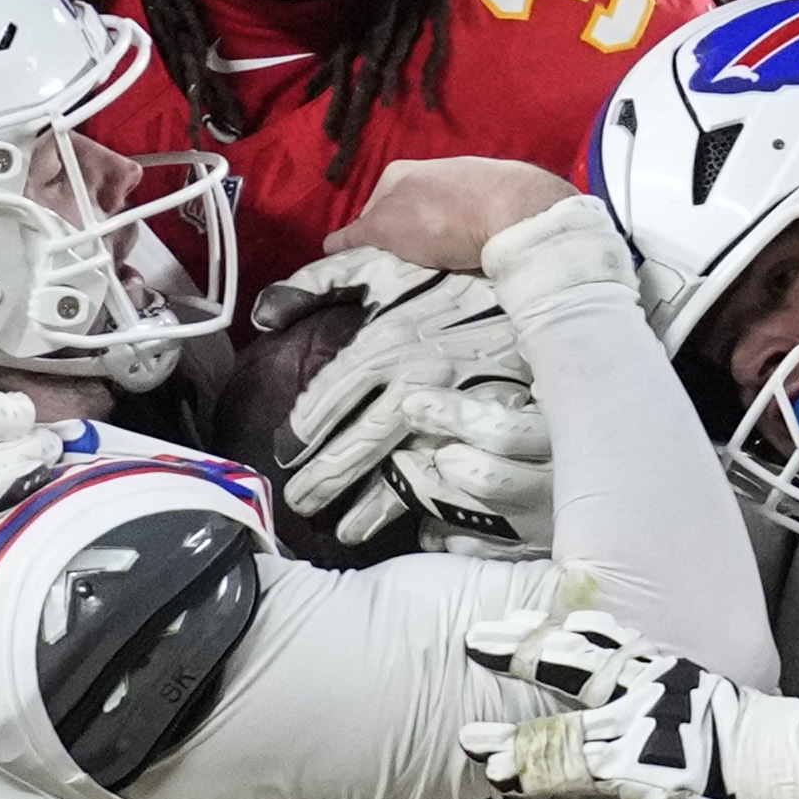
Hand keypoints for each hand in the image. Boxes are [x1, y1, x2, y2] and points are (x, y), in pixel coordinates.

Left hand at [270, 251, 551, 550]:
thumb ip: (320, 282)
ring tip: (346, 531)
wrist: (532, 278)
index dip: (302, 431)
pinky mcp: (492, 426)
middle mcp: (415, 382)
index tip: (285, 452)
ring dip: (372, 508)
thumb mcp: (383, 266)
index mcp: (384, 345)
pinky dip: (430, 505)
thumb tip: (265, 312)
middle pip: (360, 444)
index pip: (329, 400)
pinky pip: (456, 476)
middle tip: (300, 503)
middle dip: (325, 480)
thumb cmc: (449, 273)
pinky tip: (411, 522)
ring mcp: (456, 409)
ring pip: (405, 470)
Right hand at [331, 155, 577, 273]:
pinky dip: (466, 245)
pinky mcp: (497, 202)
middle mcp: (431, 172)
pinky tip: (471, 262)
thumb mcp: (384, 228)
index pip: (369, 212)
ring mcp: (467, 185)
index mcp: (398, 173)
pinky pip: (470, 229)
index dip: (367, 243)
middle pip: (406, 217)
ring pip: (439, 224)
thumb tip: (330, 245)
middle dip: (403, 243)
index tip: (372, 270)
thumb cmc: (440, 218)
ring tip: (440, 274)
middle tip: (406, 275)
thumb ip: (356, 236)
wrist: (514, 212)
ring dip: (436, 247)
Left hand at [464, 625, 745, 798]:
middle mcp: (645, 688)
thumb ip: (666, 700)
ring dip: (515, 737)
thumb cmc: (751, 740)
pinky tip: (505, 779)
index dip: (558, 629)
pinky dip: (538, 773)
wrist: (780, 764)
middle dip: (524, 650)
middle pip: (575, 663)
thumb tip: (644, 710)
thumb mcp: (703, 701)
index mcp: (662, 670)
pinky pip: (576, 771)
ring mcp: (638, 726)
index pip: (604, 640)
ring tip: (471, 741)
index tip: (521, 619)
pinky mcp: (635, 767)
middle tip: (477, 640)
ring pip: (565, 726)